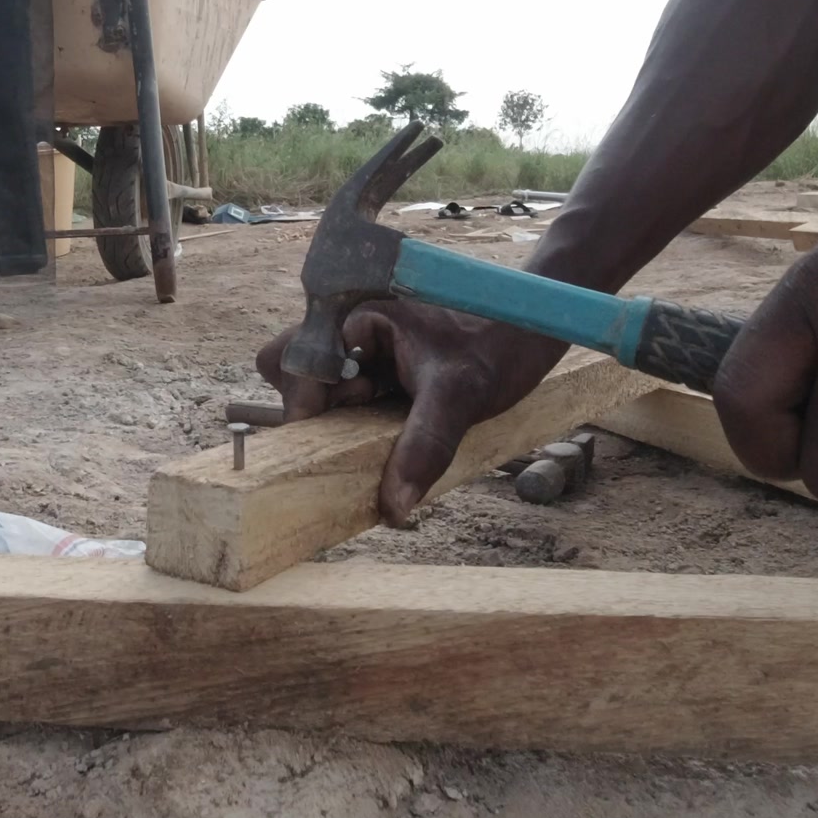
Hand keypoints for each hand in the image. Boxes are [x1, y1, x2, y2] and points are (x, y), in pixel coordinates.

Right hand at [256, 303, 568, 524]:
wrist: (527, 334)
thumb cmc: (495, 351)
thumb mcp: (460, 399)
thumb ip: (423, 448)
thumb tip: (393, 507)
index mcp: (356, 310)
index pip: (294, 360)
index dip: (302, 406)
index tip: (322, 442)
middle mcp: (347, 321)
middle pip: (290, 369)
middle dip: (317, 406)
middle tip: (362, 420)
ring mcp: (356, 344)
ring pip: (312, 384)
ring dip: (337, 413)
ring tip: (383, 416)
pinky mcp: (370, 365)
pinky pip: (338, 394)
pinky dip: (352, 415)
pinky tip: (388, 418)